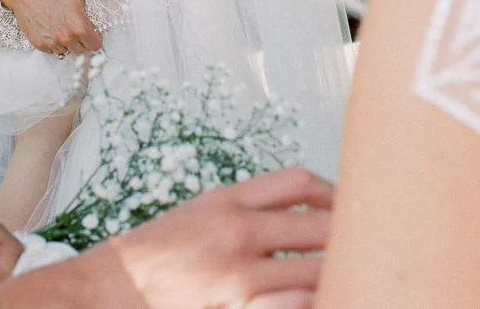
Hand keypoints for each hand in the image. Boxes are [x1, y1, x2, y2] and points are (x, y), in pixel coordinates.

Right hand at [0, 0, 127, 55]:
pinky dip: (54, 43)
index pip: (96, 45)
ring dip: (68, 44)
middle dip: (83, 41)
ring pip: (67, 52)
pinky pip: (52, 51)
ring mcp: (51, 43)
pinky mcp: (39, 44)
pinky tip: (52, 28)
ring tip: (64, 26)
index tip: (91, 29)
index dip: (96, 37)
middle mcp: (66, 39)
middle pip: (82, 51)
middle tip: (77, 26)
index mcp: (79, 27)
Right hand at [87, 168, 333, 307]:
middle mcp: (236, 231)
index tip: (351, 207)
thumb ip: (248, 205)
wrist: (108, 289)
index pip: (300, 183)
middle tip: (371, 247)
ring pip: (315, 273)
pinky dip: (310, 303)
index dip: (336, 194)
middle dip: (352, 238)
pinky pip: (290, 307)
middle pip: (320, 228)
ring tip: (357, 276)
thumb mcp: (199, 210)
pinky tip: (322, 299)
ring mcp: (236, 276)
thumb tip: (303, 207)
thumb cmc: (155, 253)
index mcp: (228, 200)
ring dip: (339, 276)